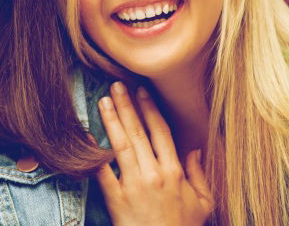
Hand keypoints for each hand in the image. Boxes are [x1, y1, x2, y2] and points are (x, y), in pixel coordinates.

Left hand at [97, 82, 214, 225]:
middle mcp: (153, 174)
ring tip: (103, 101)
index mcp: (174, 172)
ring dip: (110, 120)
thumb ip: (200, 175)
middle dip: (126, 105)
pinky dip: (93, 153)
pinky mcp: (116, 199)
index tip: (141, 91)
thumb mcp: (203, 204)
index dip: (150, 109)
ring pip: (120, 145)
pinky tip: (85, 135)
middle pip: (138, 132)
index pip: (160, 132)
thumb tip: (196, 150)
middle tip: (116, 85)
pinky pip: (101, 172)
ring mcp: (134, 185)